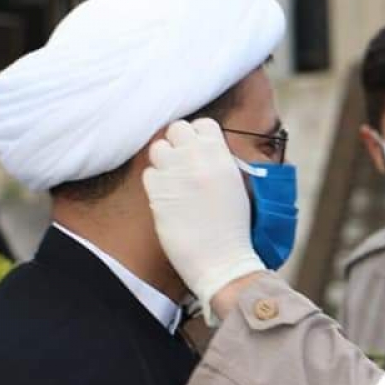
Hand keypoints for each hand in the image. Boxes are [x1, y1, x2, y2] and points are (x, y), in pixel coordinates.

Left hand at [143, 120, 265, 318]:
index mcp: (221, 155)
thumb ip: (220, 162)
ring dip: (164, 160)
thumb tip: (204, 150)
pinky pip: (148, 173)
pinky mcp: (157, 192)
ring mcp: (174, 173)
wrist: (222, 260)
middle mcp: (196, 158)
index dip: (198, 136)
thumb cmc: (234, 229)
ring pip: (158, 147)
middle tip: (183, 163)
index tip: (198, 149)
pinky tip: (168, 197)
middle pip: (177, 129)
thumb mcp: (236, 186)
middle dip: (178, 143)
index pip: (203, 124)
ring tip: (174, 179)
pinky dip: (156, 182)